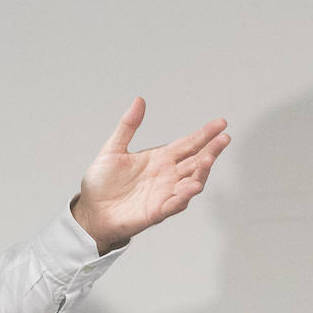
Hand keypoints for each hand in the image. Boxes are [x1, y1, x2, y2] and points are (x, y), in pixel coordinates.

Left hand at [71, 97, 229, 255]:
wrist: (89, 211)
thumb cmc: (101, 183)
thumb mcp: (113, 150)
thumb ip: (127, 126)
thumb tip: (139, 100)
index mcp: (160, 159)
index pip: (188, 144)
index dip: (205, 134)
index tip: (221, 123)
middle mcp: (167, 176)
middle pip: (196, 161)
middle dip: (211, 150)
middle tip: (224, 138)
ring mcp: (164, 194)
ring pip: (191, 182)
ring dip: (201, 172)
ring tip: (207, 160)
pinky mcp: (156, 211)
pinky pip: (174, 205)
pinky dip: (183, 196)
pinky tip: (191, 187)